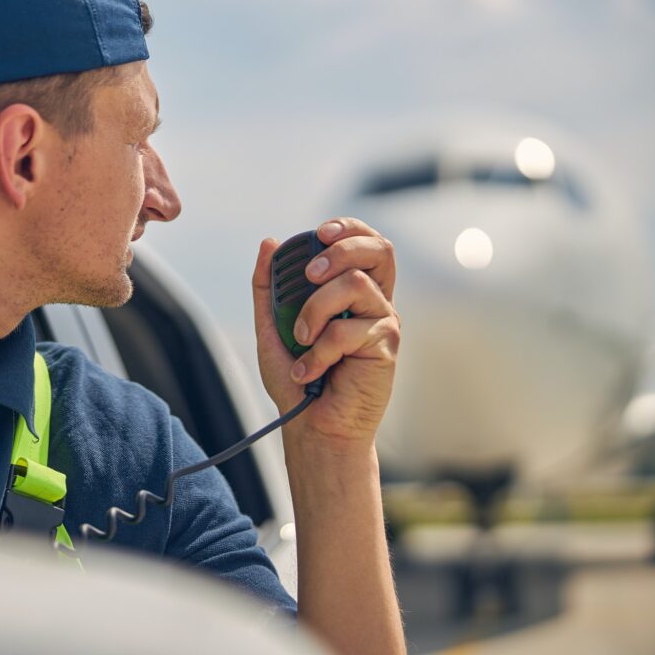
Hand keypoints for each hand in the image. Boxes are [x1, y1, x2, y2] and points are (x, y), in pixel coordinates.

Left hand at [251, 218, 399, 446]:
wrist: (311, 425)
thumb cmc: (298, 377)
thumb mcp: (271, 326)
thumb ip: (268, 286)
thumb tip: (269, 242)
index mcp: (352, 292)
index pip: (365, 243)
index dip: (349, 229)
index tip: (319, 234)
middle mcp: (374, 301)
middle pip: (377, 250)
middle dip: (339, 251)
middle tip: (310, 274)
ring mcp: (383, 322)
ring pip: (355, 284)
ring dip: (315, 310)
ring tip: (300, 340)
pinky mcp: (386, 346)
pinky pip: (348, 329)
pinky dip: (319, 351)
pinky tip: (309, 371)